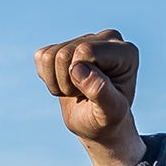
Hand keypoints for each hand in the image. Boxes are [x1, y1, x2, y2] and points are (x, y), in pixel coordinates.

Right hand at [33, 30, 145, 165]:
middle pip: (64, 54)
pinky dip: (48, 77)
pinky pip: (41, 56)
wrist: (98, 125)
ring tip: (77, 90)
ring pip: (50, 56)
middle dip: (67, 82)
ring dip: (57, 82)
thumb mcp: (110, 113)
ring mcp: (85, 40)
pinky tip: (66, 83)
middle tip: (84, 95)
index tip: (94, 94)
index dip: (79, 78)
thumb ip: (100, 91)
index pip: (85, 51)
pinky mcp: (66, 45)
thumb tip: (77, 68)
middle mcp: (107, 39)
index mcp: (124, 52)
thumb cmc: (107, 120)